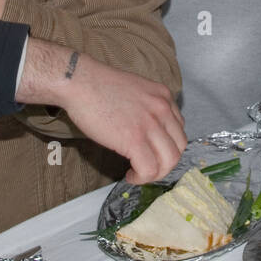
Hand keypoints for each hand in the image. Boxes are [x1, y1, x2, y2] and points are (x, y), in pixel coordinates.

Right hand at [16, 39, 185, 183]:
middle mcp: (163, 109)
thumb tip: (145, 131)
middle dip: (165, 164)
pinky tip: (130, 175)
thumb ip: (147, 108)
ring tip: (138, 174)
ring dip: (155, 174)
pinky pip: (150, 169)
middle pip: (179, 148)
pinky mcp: (134, 140)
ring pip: (169, 161)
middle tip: (148, 168)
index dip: (167, 147)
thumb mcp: (135, 91)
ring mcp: (151, 124)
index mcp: (164, 96)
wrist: (80, 82)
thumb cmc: (99, 86)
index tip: (152, 153)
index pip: (179, 130)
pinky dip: (141, 178)